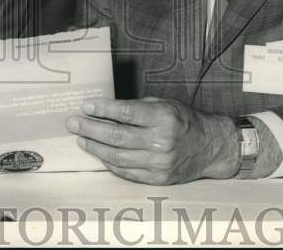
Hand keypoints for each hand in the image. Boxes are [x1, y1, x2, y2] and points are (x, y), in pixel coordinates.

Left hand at [66, 97, 238, 184]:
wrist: (209, 147)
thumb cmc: (183, 120)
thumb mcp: (163, 104)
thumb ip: (137, 108)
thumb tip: (104, 110)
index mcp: (163, 118)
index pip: (126, 112)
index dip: (103, 109)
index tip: (85, 106)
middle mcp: (161, 142)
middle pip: (117, 136)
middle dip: (91, 129)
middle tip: (73, 123)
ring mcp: (159, 163)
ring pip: (118, 157)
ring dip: (95, 148)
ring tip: (82, 139)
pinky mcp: (157, 178)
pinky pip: (126, 172)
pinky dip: (110, 163)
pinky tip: (99, 154)